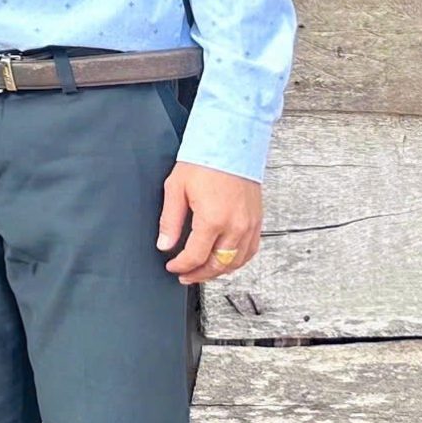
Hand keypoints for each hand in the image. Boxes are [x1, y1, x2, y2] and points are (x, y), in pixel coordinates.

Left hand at [160, 161, 263, 283]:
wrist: (231, 145)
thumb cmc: (203, 162)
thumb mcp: (176, 189)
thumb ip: (170, 221)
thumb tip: (164, 245)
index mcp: (213, 220)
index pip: (196, 256)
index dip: (182, 266)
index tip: (171, 266)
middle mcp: (235, 226)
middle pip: (218, 265)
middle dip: (200, 274)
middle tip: (185, 276)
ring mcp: (250, 225)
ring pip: (237, 262)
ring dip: (219, 271)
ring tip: (202, 272)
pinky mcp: (257, 221)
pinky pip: (250, 251)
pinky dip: (237, 261)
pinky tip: (225, 261)